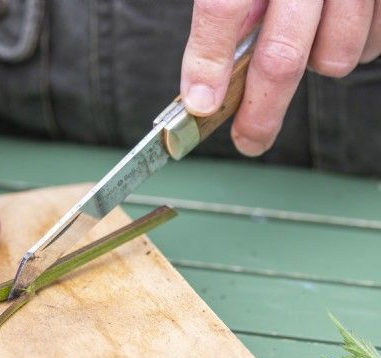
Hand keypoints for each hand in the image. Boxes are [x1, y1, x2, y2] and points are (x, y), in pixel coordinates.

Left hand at [181, 0, 380, 155]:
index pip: (223, 8)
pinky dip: (355, 47)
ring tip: (307, 40)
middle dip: (260, 111)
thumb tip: (205, 74)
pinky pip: (373, 44)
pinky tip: (339, 25)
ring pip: (334, 57)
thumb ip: (228, 3)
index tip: (200, 103)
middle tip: (248, 138)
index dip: (208, 60)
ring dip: (316, 66)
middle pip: (281, 55)